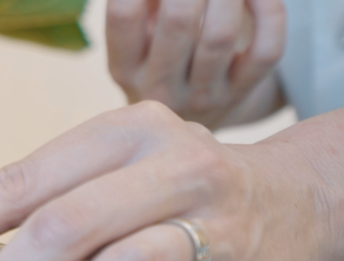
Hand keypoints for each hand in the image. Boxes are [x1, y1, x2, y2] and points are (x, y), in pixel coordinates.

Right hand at [107, 0, 285, 127]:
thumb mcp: (138, 37)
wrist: (189, 117)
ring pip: (221, 35)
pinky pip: (265, 50)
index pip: (123, 13)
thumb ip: (145, 3)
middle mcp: (158, 88)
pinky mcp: (240, 93)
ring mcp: (202, 96)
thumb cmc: (161, 57)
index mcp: (124, 67)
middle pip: (179, 20)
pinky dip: (269, 10)